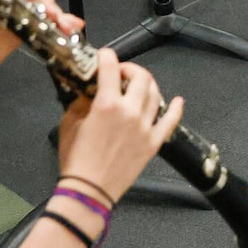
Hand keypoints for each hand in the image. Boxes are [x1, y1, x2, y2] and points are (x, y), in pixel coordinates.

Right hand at [55, 45, 184, 203]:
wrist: (89, 191)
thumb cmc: (76, 160)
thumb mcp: (70, 124)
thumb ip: (80, 103)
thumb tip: (88, 93)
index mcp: (106, 104)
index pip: (110, 67)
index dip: (107, 56)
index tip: (104, 56)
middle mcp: (130, 111)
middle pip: (140, 76)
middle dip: (130, 69)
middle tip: (121, 73)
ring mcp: (145, 127)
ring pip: (155, 94)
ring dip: (147, 84)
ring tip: (138, 86)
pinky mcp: (153, 142)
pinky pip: (171, 121)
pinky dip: (175, 109)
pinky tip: (178, 101)